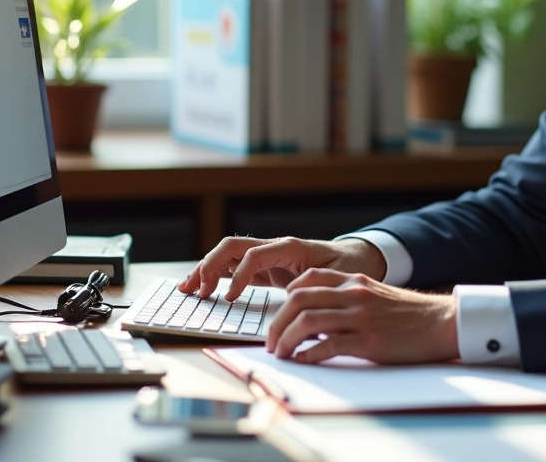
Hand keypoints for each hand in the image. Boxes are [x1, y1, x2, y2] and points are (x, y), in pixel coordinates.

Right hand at [176, 236, 386, 300]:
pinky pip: (234, 267)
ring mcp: (268, 256)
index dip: (238, 275)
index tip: (229, 298)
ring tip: (187, 288)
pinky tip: (201, 288)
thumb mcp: (338, 276)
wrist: (358, 258)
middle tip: (196, 290)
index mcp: (290, 247)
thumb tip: (292, 296)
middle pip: (232, 247)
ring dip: (206, 268)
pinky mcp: (266, 268)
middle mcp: (275, 247)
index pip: (254, 254)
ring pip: (228, 254)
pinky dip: (216, 276)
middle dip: (210, 265)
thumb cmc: (349, 267)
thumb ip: (316, 284)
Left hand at [267, 269, 457, 364]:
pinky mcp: (367, 342)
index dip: (287, 296)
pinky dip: (308, 355)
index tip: (281, 313)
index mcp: (355, 280)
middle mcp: (354, 294)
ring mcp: (360, 317)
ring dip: (286, 339)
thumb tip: (317, 316)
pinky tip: (303, 360)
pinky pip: (327, 346)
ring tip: (280, 353)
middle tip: (271, 340)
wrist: (441, 323)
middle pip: (299, 300)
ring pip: (307, 321)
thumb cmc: (409, 314)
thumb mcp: (376, 295)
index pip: (308, 279)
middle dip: (277, 322)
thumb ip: (348, 298)